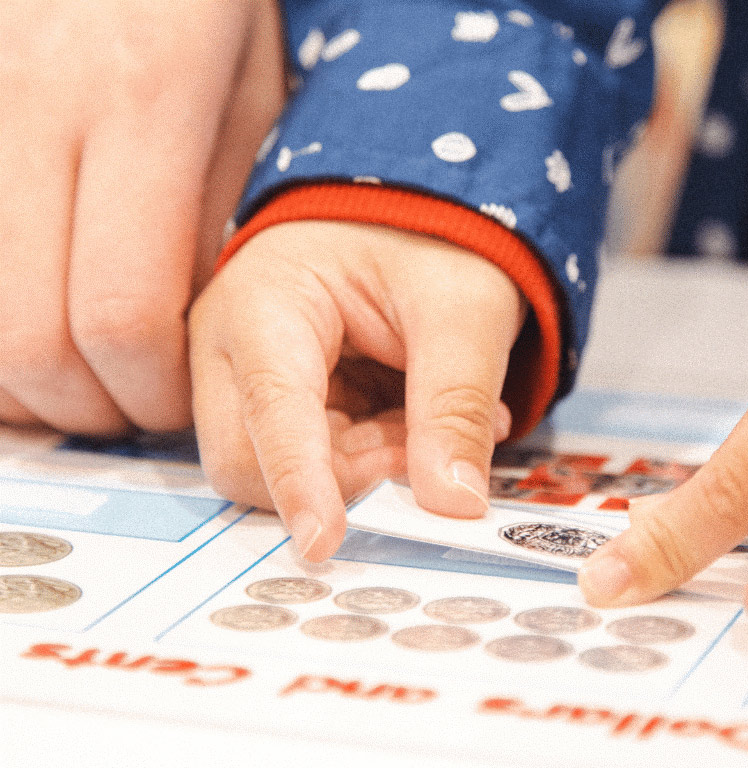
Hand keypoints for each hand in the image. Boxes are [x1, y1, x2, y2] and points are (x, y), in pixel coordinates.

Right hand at [0, 0, 284, 434]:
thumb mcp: (250, 91)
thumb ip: (218, 213)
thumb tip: (189, 329)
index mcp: (142, 106)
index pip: (124, 314)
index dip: (153, 388)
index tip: (184, 399)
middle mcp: (32, 111)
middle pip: (29, 340)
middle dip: (89, 405)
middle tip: (135, 403)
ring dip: (26, 382)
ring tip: (86, 372)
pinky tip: (36, 323)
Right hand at [188, 221, 525, 560]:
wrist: (415, 214)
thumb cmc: (433, 235)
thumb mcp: (465, 310)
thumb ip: (458, 406)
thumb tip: (454, 505)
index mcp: (265, 303)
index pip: (272, 411)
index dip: (299, 483)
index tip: (323, 544)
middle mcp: (233, 346)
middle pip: (250, 462)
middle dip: (342, 479)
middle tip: (424, 455)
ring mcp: (247, 378)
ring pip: (283, 474)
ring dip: (365, 469)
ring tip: (431, 425)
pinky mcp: (275, 403)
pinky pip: (312, 464)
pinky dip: (368, 459)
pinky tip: (413, 424)